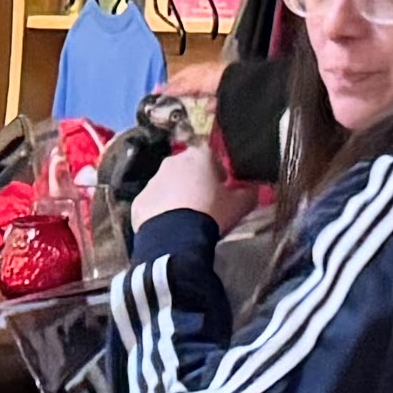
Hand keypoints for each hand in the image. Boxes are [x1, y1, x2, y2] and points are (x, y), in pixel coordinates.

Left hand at [138, 141, 254, 232]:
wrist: (176, 238)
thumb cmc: (212, 213)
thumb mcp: (239, 205)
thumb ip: (248, 193)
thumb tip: (252, 190)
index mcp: (199, 156)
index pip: (211, 155)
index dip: (217, 170)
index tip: (222, 185)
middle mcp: (173, 162)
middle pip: (186, 167)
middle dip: (194, 180)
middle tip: (204, 201)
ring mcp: (153, 181)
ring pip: (167, 184)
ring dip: (176, 195)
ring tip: (186, 217)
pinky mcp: (140, 201)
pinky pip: (154, 203)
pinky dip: (160, 211)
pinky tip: (169, 227)